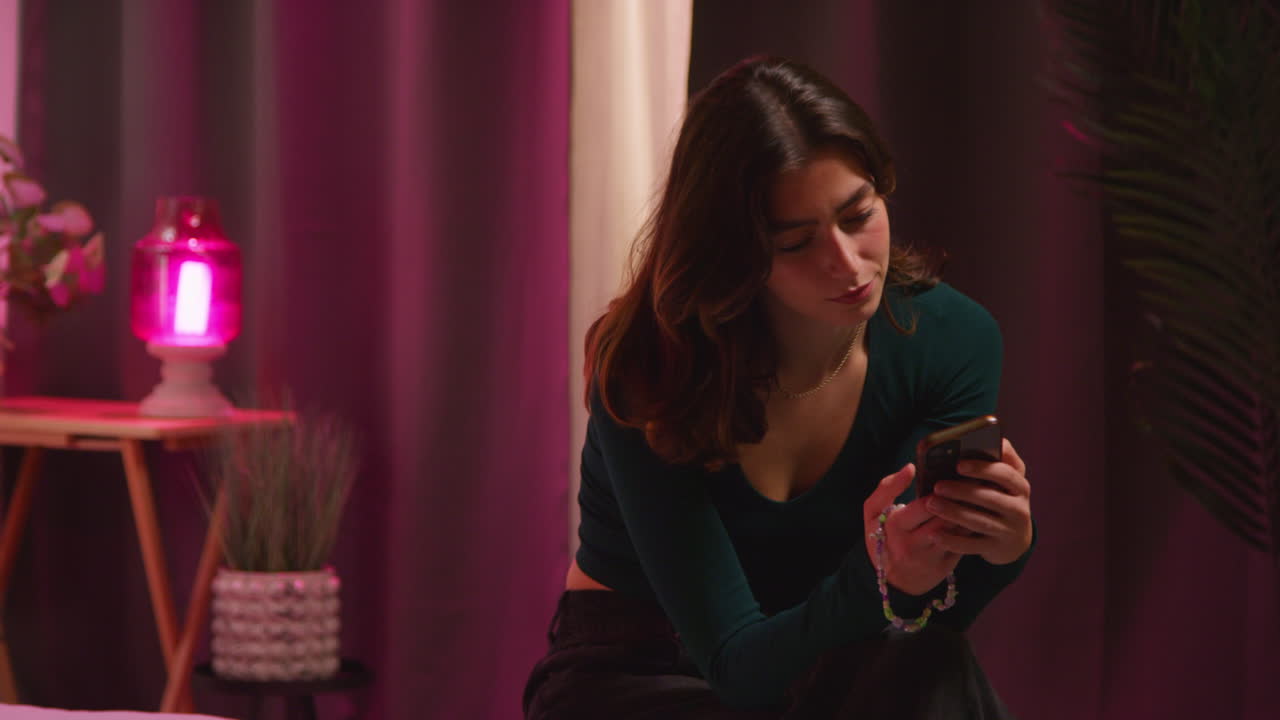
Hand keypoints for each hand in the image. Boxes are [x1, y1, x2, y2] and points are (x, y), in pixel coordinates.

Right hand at [863, 463, 961, 594]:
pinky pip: (963, 544)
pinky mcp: (945, 568)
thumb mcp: (873, 512)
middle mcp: (913, 545)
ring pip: (957, 531)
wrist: (890, 580)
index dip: (939, 492)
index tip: (945, 483)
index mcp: (895, 527)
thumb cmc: (882, 537)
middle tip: (965, 489)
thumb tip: (910, 467)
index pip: (925, 505)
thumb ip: (887, 487)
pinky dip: (968, 530)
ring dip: (966, 514)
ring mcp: (930, 558)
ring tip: (970, 501)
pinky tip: (972, 519)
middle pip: (944, 518)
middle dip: (956, 502)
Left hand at [924, 438, 1032, 564]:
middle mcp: (1019, 509)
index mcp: (1020, 486)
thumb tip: (986, 439)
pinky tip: (934, 534)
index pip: (1005, 474)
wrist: (1014, 538)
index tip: (958, 464)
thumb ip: (997, 458)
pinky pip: (972, 546)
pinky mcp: (997, 549)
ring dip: (953, 513)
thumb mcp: (1004, 478)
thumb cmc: (1001, 497)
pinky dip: (953, 541)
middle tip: (937, 486)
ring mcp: (1009, 531)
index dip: (982, 468)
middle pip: (989, 498)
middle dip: (961, 491)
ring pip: (979, 522)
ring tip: (931, 504)